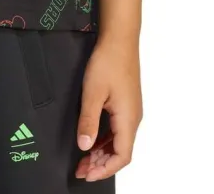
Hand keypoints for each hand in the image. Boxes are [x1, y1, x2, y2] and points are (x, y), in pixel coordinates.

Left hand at [74, 36, 141, 181]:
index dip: (105, 169)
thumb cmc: (108, 62)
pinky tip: (92, 140)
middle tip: (80, 169)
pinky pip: (117, 130)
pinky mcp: (126, 104)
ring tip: (84, 159)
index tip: (87, 174)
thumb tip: (84, 146)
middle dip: (101, 164)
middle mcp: (133, 118)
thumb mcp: (93, 92)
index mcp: (128, 119)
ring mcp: (131, 111)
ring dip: (102, 153)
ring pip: (119, 141)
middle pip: (120, 151)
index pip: (121, 156)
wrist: (119, 39)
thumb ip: (89, 121)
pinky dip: (105, 140)